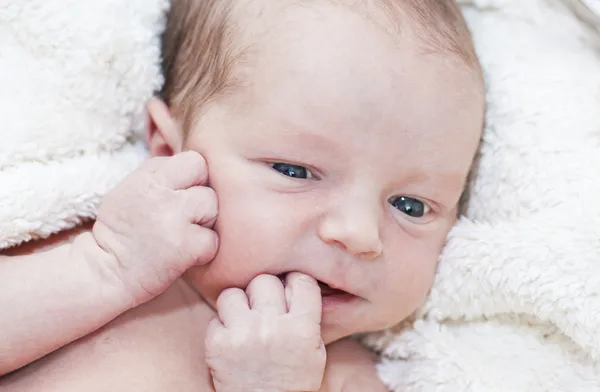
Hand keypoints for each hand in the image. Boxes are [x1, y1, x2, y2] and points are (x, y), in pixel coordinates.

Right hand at [92, 151, 218, 305]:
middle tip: (181, 219)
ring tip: (181, 235)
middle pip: (207, 185)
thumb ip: (160, 174)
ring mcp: (174, 222)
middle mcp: (161, 197)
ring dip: (203, 224)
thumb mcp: (128, 190)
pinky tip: (184, 254)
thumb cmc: (120, 231)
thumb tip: (193, 166)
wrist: (105, 273)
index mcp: (146, 180)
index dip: (193, 177)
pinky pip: (212, 240)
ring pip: (212, 209)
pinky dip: (203, 250)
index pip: (194, 161)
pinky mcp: (185, 248)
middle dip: (200, 201)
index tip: (182, 194)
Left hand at [206, 273, 326, 391]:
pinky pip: (216, 316)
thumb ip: (308, 316)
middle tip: (264, 307)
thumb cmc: (292, 381)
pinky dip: (222, 326)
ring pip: (234, 293)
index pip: (301, 280)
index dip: (293, 281)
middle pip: (265, 281)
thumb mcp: (315, 350)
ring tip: (243, 319)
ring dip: (238, 304)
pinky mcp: (218, 344)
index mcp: (302, 328)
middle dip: (264, 292)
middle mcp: (273, 327)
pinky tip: (232, 339)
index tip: (288, 288)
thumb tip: (294, 282)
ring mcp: (243, 334)